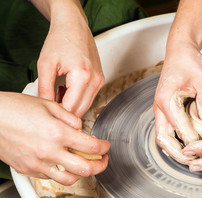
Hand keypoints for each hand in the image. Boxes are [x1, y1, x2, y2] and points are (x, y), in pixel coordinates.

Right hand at [0, 92, 109, 185]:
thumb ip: (70, 118)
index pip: (91, 146)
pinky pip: (50, 178)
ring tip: (85, 165)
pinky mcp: (27, 170)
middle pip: (85, 169)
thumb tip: (81, 128)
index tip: (106, 146)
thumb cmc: (13, 108)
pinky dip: (61, 173)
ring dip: (82, 174)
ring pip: (69, 179)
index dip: (104, 147)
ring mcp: (37, 163)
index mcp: (57, 133)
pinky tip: (63, 164)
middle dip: (100, 166)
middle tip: (103, 160)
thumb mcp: (48, 105)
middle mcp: (49, 151)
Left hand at [37, 0, 103, 116]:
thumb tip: (47, 106)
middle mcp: (95, 80)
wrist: (74, 27)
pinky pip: (90, 97)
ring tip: (57, 93)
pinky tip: (66, 90)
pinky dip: (78, 99)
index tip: (48, 111)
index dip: (58, 112)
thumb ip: (45, 88)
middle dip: (65, 112)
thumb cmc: (61, 40)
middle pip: (81, 110)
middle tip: (50, 103)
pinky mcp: (101, 80)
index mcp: (82, 76)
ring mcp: (100, 81)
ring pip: (87, 105)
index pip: (71, 107)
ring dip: (72, 105)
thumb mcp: (45, 65)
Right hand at [153, 46, 201, 163]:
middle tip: (195, 161)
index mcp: (167, 100)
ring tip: (191, 158)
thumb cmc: (189, 62)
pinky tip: (188, 146)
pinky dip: (174, 141)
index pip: (180, 129)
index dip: (193, 142)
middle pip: (163, 139)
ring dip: (174, 150)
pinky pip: (166, 131)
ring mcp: (160, 110)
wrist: (179, 52)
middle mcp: (160, 107)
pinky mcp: (165, 110)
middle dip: (178, 153)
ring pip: (162, 137)